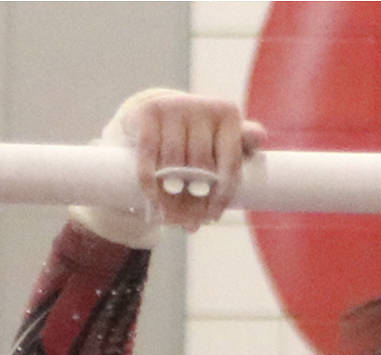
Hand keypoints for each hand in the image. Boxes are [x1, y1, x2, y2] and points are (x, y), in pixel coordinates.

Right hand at [111, 89, 266, 231]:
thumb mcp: (219, 149)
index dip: (223, 195)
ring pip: (175, 165)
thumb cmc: (196, 140)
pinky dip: (150, 185)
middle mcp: (203, 106)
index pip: (230, 163)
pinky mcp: (149, 112)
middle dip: (196, 200)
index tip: (213, 216)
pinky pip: (150, 158)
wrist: (154, 114)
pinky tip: (154, 204)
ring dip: (171, 198)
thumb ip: (231, 167)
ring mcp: (175, 106)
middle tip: (191, 222)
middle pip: (202, 167)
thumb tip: (225, 192)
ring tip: (170, 218)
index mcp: (229, 114)